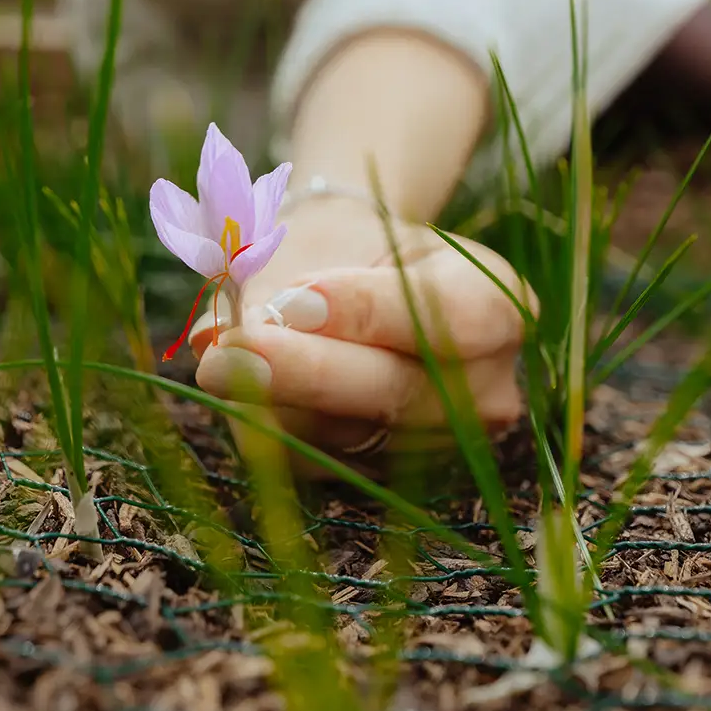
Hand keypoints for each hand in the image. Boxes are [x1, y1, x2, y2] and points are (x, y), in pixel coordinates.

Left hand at [190, 200, 530, 468]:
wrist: (355, 275)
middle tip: (234, 348)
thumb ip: (281, 276)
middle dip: (311, 370)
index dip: (372, 312)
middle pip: (401, 390)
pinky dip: (269, 426)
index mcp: (501, 306)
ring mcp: (438, 443)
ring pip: (353, 433)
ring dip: (278, 402)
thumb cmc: (350, 244)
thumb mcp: (334, 235)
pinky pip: (318, 460)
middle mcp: (487, 389)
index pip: (450, 316)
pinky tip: (232, 393)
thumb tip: (209, 334)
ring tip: (217, 364)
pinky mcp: (381, 475)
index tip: (297, 297)